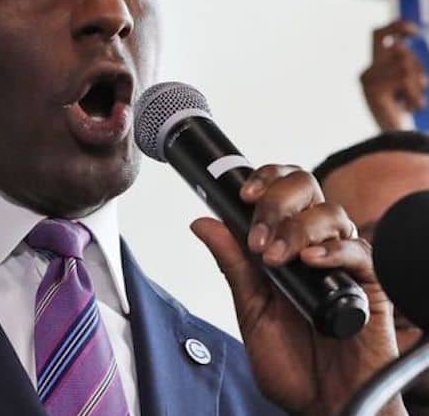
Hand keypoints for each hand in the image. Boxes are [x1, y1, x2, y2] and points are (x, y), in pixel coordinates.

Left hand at [191, 165, 403, 415]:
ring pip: (331, 214)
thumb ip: (233, 264)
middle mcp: (316, 248)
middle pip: (308, 190)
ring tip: (274, 258)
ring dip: (296, 228)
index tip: (243, 194)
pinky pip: (359, 253)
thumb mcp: (251, 309)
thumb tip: (203, 222)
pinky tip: (310, 261)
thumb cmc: (293, 363)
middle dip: (276, 202)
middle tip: (256, 237)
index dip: (266, 180)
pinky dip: (333, 250)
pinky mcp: (370, 287)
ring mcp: (344, 265)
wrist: (322, 404)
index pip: (283, 192)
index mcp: (285, 246)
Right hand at [361, 20, 426, 131]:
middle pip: (397, 48)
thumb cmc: (409, 112)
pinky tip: (410, 107)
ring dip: (418, 83)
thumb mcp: (411, 80)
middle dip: (416, 65)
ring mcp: (367, 80)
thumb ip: (407, 63)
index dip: (397, 26)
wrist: (399, 140)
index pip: (379, 34)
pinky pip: (402, 76)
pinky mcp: (372, 89)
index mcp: (375, 67)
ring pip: (404, 62)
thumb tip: (404, 43)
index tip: (415, 31)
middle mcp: (367, 71)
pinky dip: (413, 91)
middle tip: (422, 85)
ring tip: (415, 102)